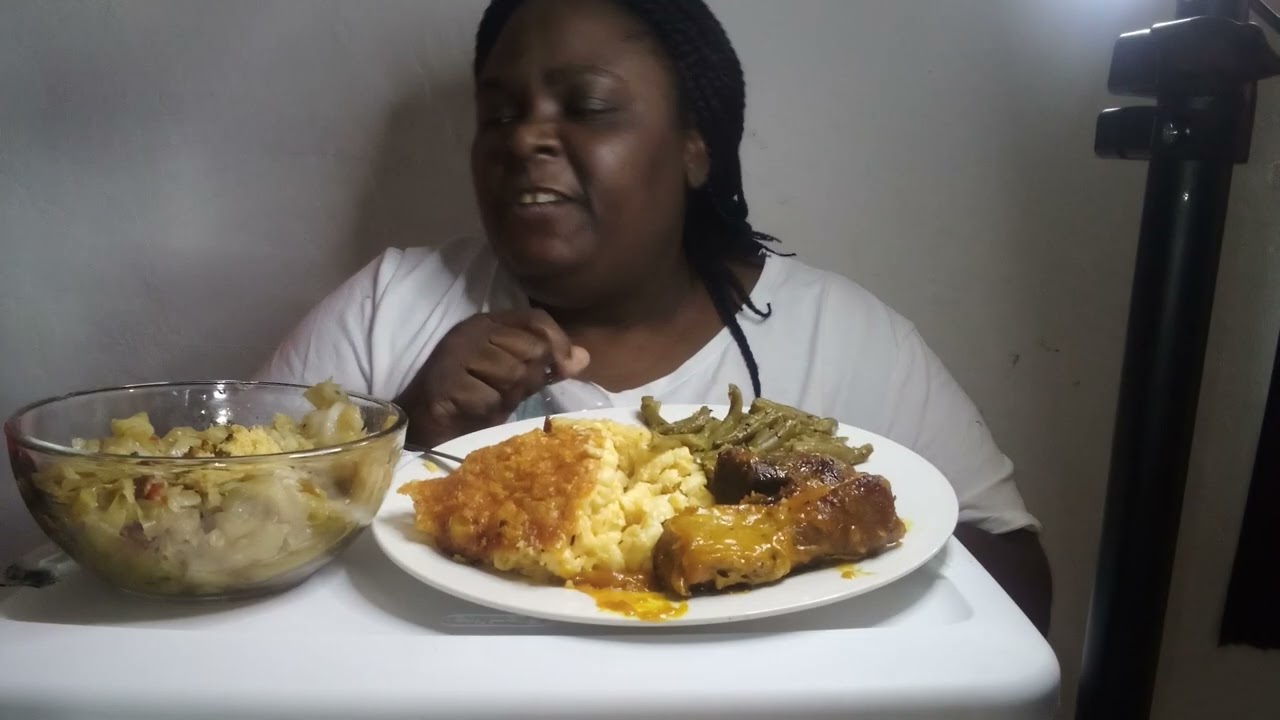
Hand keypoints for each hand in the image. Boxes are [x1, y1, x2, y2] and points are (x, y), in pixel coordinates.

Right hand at [399, 309, 589, 447]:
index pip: (536, 318)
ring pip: (514, 374)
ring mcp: (457, 355)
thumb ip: (545, 364)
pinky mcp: (447, 383)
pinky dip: (488, 410)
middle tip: (511, 392)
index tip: (563, 369)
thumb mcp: (510, 376)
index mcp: (489, 323)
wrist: (422, 418)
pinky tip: (473, 409)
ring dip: (508, 396)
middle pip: (531, 349)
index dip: (558, 342)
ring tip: (489, 400)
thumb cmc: (470, 395)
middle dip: (530, 379)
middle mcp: (473, 332)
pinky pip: (490, 398)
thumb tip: (584, 358)